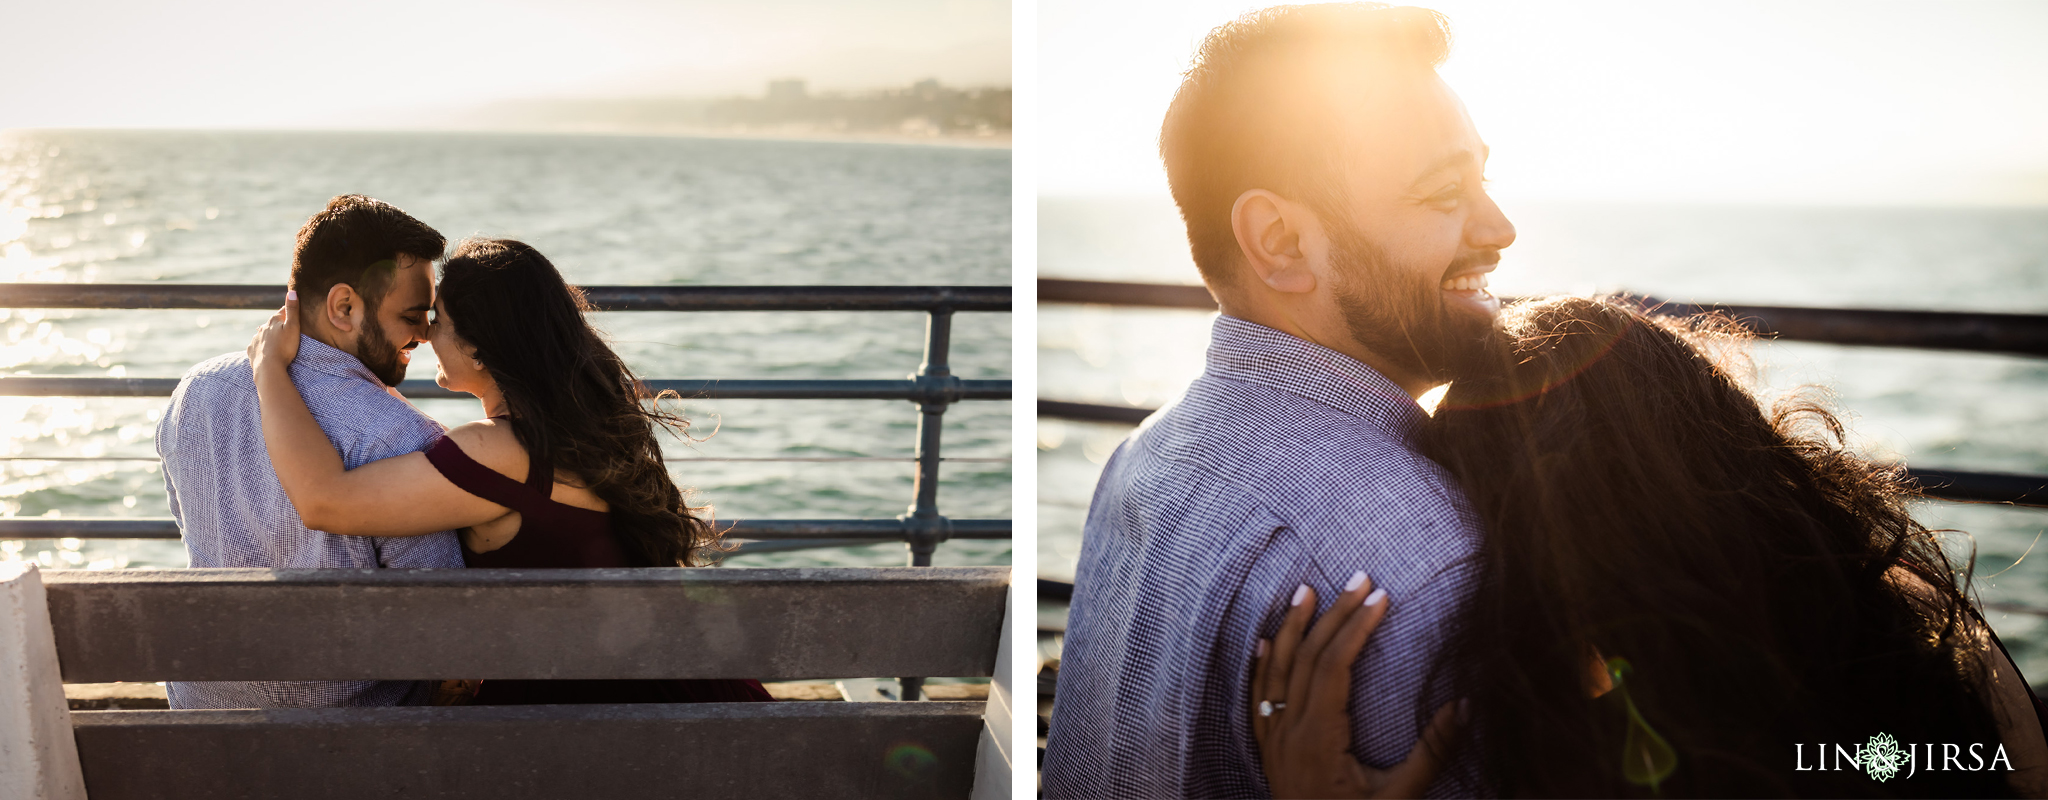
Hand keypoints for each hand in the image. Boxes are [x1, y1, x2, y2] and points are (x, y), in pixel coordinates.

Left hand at [248, 291, 301, 373]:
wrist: (269, 369)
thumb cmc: (284, 348)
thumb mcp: (293, 327)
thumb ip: (292, 310)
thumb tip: (291, 291)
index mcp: (273, 321)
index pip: (283, 312)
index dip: (290, 311)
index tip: (296, 312)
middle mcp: (262, 328)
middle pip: (272, 323)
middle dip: (278, 324)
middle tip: (287, 328)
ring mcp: (255, 339)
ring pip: (262, 334)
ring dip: (269, 335)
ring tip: (276, 341)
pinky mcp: (251, 351)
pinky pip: (256, 346)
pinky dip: (261, 346)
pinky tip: (264, 350)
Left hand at [1251, 575, 1464, 798]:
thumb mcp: (1399, 798)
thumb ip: (1431, 753)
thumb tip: (1465, 706)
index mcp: (1320, 738)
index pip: (1334, 665)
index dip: (1357, 627)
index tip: (1382, 597)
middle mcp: (1289, 733)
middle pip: (1307, 657)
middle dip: (1333, 613)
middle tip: (1360, 578)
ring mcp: (1274, 741)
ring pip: (1276, 669)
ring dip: (1291, 626)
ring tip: (1306, 589)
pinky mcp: (1269, 753)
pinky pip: (1258, 697)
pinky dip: (1261, 664)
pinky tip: (1265, 640)